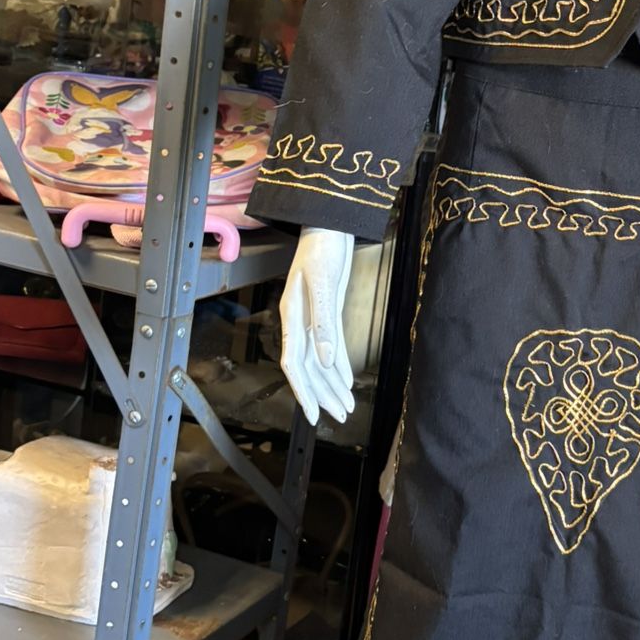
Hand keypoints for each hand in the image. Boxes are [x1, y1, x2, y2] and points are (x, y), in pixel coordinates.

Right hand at [279, 226, 355, 424]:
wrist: (329, 222)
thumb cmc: (322, 247)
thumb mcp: (324, 284)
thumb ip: (323, 323)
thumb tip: (326, 361)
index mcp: (293, 316)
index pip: (296, 364)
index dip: (304, 391)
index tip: (312, 414)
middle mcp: (300, 321)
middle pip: (310, 367)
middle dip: (323, 395)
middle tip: (339, 416)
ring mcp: (313, 316)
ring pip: (322, 360)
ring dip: (333, 384)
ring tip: (346, 406)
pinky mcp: (329, 310)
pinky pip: (333, 344)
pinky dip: (340, 364)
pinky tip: (346, 380)